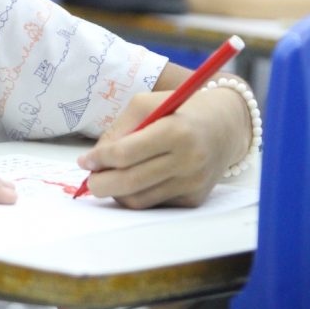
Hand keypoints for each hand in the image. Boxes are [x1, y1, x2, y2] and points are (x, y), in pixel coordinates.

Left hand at [77, 86, 247, 208]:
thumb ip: (119, 129)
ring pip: (140, 199)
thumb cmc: (179, 110)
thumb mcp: (146, 104)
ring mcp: (193, 183)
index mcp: (175, 131)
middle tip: (89, 180)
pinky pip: (155, 203)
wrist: (225, 126)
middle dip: (100, 184)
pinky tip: (137, 180)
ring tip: (109, 179)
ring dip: (116, 193)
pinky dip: (139, 194)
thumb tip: (94, 160)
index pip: (126, 153)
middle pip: (130, 182)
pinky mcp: (195, 199)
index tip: (84, 160)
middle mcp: (188, 160)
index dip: (99, 159)